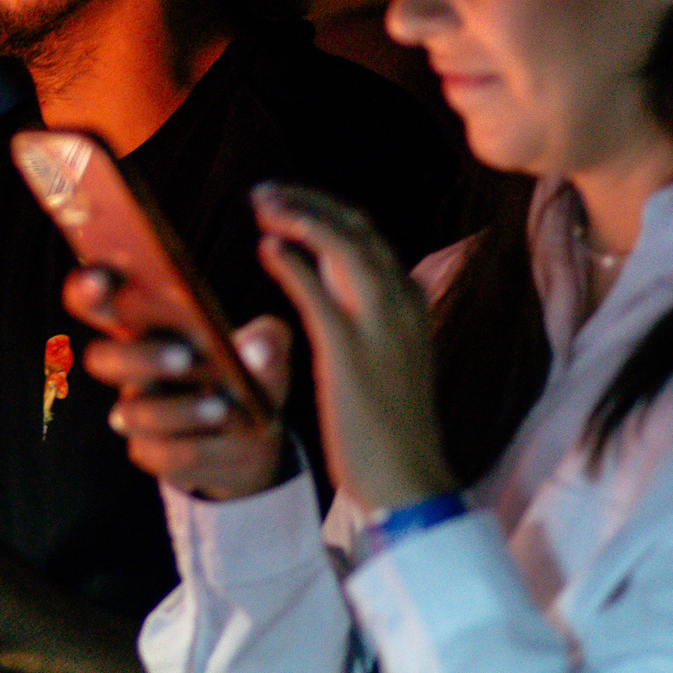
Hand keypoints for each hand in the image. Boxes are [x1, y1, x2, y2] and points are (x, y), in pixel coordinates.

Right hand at [71, 266, 293, 500]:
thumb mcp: (267, 349)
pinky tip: (227, 437)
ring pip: (130, 414)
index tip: (102, 280)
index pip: (96, 298)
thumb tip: (259, 349)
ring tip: (221, 407)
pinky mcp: (152, 452)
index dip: (88, 286)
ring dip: (177, 410)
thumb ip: (268, 339)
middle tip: (185, 357)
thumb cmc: (248, 372)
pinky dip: (195, 447)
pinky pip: (160, 454)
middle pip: (100, 360)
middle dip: (137, 357)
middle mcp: (132, 366)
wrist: (253, 436)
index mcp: (145, 323)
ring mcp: (138, 412)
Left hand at [251, 182, 455, 512]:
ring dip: (299, 216)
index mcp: (410, 301)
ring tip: (261, 204)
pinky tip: (267, 249)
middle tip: (264, 192)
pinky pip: (317, 294)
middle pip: (355, 227)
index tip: (286, 199)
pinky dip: (292, 263)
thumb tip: (321, 275)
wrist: (409, 479)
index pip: (367, 234)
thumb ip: (362, 310)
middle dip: (308, 201)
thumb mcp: (388, 353)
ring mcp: (379, 326)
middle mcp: (401, 303)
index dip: (324, 209)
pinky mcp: (350, 354)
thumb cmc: (390, 423)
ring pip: (342, 246)